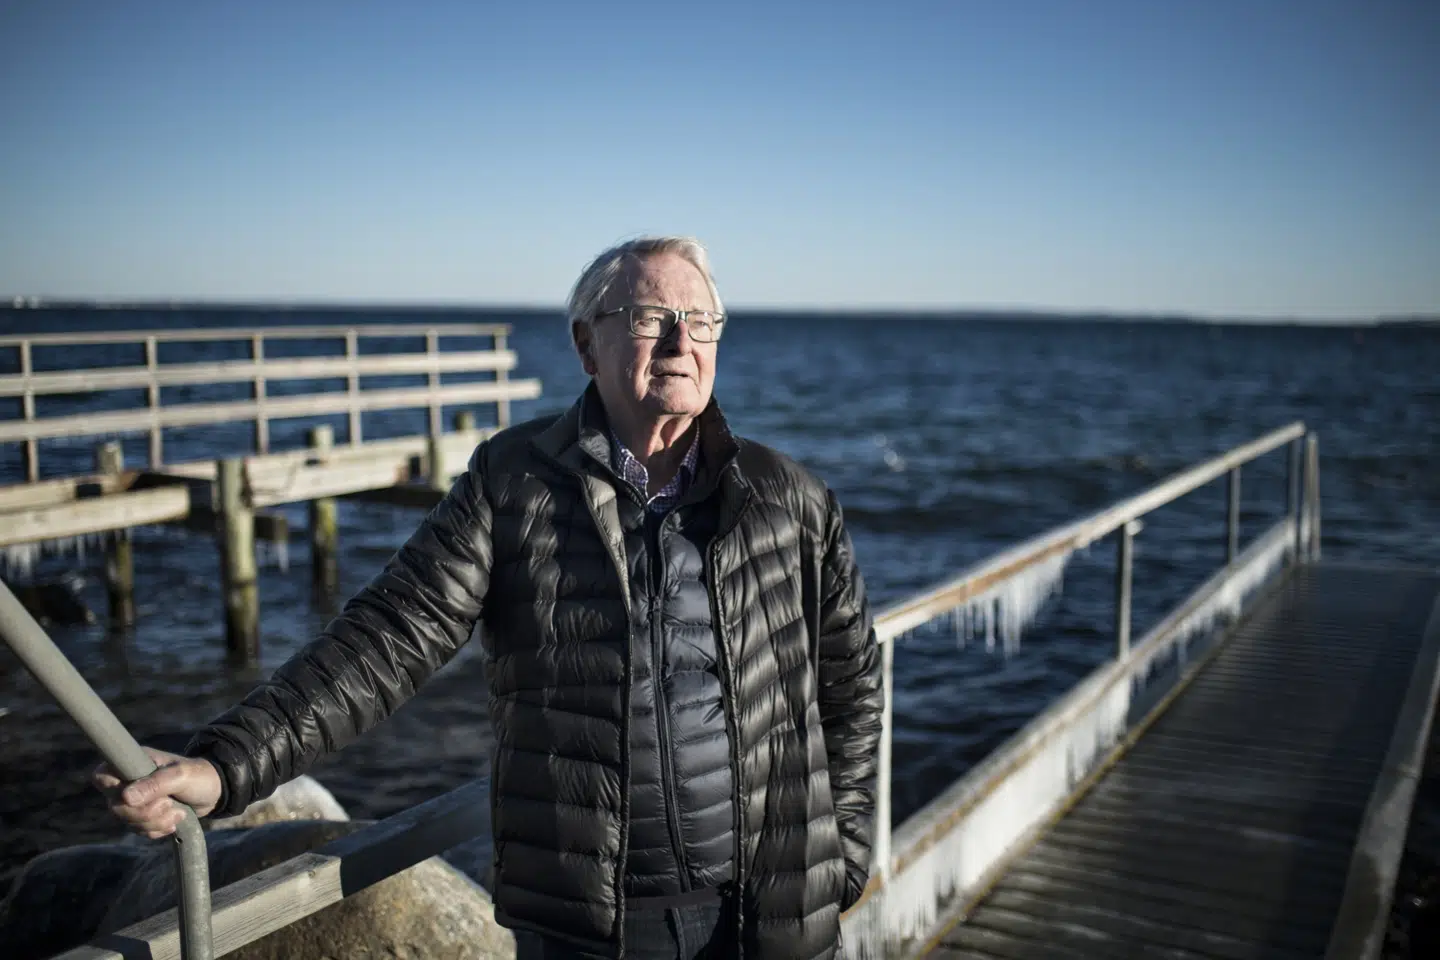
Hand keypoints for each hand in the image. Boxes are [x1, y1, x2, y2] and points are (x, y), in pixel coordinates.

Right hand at [92, 747, 222, 838]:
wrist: (215, 791)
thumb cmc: (199, 775)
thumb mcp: (181, 776)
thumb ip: (155, 784)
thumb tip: (126, 797)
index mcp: (134, 763)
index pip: (102, 775)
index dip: (111, 789)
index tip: (133, 795)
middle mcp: (129, 781)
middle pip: (115, 806)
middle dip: (143, 812)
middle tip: (168, 804)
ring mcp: (135, 800)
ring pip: (127, 821)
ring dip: (154, 822)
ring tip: (178, 812)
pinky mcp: (143, 815)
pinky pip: (139, 830)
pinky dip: (156, 830)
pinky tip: (174, 821)